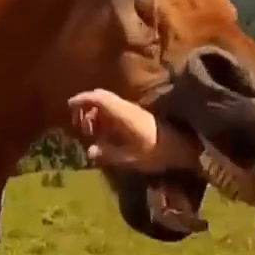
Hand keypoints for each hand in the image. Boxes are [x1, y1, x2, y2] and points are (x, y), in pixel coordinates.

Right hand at [67, 89, 197, 171]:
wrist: (185, 147)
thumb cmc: (157, 151)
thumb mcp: (130, 157)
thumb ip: (108, 153)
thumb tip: (90, 150)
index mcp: (122, 113)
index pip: (98, 98)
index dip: (82, 99)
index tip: (69, 105)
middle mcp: (127, 107)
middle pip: (102, 97)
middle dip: (87, 106)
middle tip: (79, 123)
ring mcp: (134, 110)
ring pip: (110, 103)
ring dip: (97, 112)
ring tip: (92, 130)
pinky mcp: (140, 115)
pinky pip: (117, 109)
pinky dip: (107, 116)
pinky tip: (107, 132)